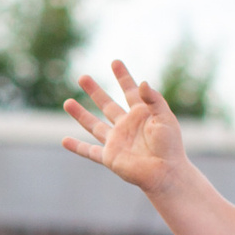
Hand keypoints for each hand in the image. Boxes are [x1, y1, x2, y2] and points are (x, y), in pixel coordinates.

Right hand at [62, 60, 187, 196]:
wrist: (166, 173)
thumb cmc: (170, 146)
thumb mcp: (165, 118)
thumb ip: (153, 100)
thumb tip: (141, 82)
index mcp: (141, 114)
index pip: (130, 91)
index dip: (122, 77)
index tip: (115, 62)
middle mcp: (126, 125)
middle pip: (106, 104)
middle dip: (95, 91)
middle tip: (82, 77)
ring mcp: (116, 141)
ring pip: (94, 125)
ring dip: (80, 114)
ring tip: (67, 102)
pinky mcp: (109, 157)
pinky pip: (90, 151)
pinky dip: (77, 147)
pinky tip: (64, 141)